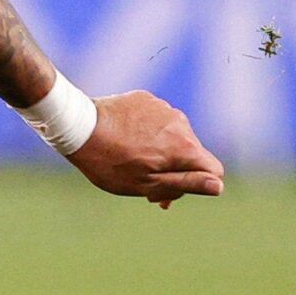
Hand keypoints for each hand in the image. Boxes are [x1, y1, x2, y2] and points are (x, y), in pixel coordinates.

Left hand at [66, 91, 226, 205]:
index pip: (213, 170)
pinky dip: (147, 134)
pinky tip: (124, 141)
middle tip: (145, 186)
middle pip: (192, 153)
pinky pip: (156, 121)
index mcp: (185, 147)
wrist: (78, 128)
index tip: (168, 194)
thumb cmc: (110, 163)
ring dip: (161, 152)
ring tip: (131, 161)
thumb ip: (185, 183)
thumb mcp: (147, 183)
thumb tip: (218, 186)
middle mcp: (181, 123)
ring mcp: (164, 108)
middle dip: (175, 171)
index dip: (196, 185)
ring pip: (173, 136)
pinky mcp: (146, 100)